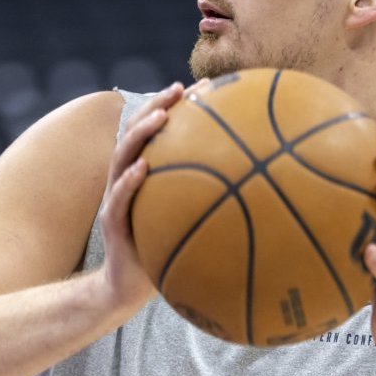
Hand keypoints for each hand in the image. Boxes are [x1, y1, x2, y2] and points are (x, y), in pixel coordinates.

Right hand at [96, 79, 208, 312]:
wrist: (128, 289)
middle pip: (139, 132)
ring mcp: (117, 198)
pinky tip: (142, 169)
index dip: (180, 107)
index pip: (161, 132)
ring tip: (162, 116)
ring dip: (142, 133)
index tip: (207, 87)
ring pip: (123, 156)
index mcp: (148, 175)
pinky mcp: (111, 222)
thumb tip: (264, 192)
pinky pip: (119, 199)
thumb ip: (212, 203)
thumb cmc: (165, 253)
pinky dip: (128, 181)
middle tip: (181, 88)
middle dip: (158, 105)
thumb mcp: (191, 223)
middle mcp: (129, 178)